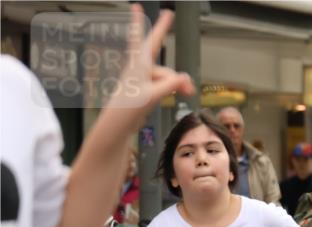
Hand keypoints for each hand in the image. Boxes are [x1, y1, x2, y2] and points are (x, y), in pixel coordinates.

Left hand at [108, 7, 194, 131]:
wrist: (117, 124)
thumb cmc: (129, 107)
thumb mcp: (153, 95)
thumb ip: (171, 84)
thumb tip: (185, 78)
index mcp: (140, 64)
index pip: (150, 39)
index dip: (159, 26)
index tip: (166, 12)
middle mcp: (140, 69)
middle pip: (165, 69)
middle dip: (178, 78)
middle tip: (189, 90)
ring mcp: (143, 79)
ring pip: (167, 80)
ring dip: (177, 87)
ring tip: (187, 96)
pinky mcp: (145, 89)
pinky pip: (163, 86)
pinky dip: (172, 91)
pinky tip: (177, 96)